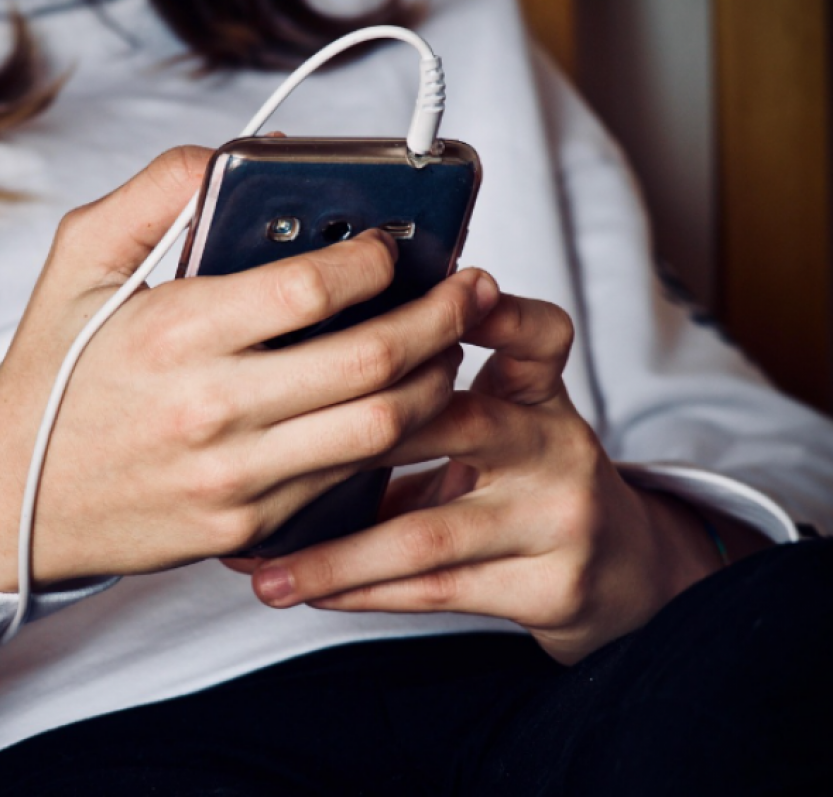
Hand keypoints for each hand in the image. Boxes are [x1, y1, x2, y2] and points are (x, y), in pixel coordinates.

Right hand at [0, 146, 498, 591]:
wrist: (12, 495)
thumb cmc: (53, 374)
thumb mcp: (79, 262)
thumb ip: (154, 194)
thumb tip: (232, 160)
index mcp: (176, 333)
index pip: (315, 288)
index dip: (377, 258)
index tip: (395, 243)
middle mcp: (213, 410)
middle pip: (373, 361)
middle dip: (441, 318)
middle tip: (466, 292)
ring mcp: (236, 478)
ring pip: (380, 429)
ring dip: (435, 382)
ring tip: (447, 349)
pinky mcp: (247, 528)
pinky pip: (346, 481)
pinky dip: (388, 440)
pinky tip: (398, 407)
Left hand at [243, 293, 757, 663]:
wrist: (618, 570)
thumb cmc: (526, 483)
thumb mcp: (503, 419)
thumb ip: (429, 398)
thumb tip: (297, 386)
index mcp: (539, 394)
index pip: (536, 335)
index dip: (494, 312)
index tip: (444, 293)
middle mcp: (555, 448)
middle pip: (461, 425)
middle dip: (356, 441)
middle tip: (273, 452)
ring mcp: (556, 520)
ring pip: (428, 534)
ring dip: (336, 555)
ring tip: (267, 569)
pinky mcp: (549, 586)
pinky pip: (435, 591)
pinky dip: (362, 591)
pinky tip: (309, 591)